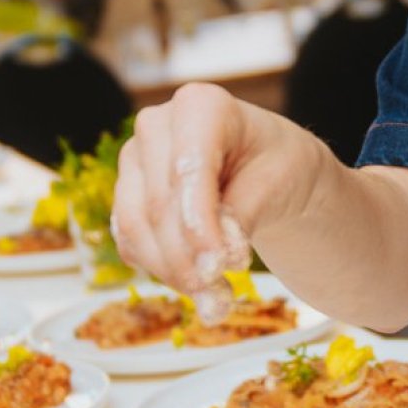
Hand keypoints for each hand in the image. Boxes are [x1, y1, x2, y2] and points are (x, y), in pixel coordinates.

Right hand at [110, 82, 323, 295]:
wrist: (267, 172)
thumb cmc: (279, 165)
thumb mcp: (281, 180)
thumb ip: (247, 211)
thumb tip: (219, 252)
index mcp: (200, 105)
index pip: (188, 167)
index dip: (199, 222)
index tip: (220, 267)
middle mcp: (156, 125)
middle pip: (160, 203)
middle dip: (189, 259)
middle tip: (222, 299)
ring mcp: (135, 160)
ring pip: (137, 227)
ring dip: (174, 274)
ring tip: (217, 303)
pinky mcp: (127, 196)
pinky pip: (132, 242)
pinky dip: (162, 273)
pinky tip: (199, 291)